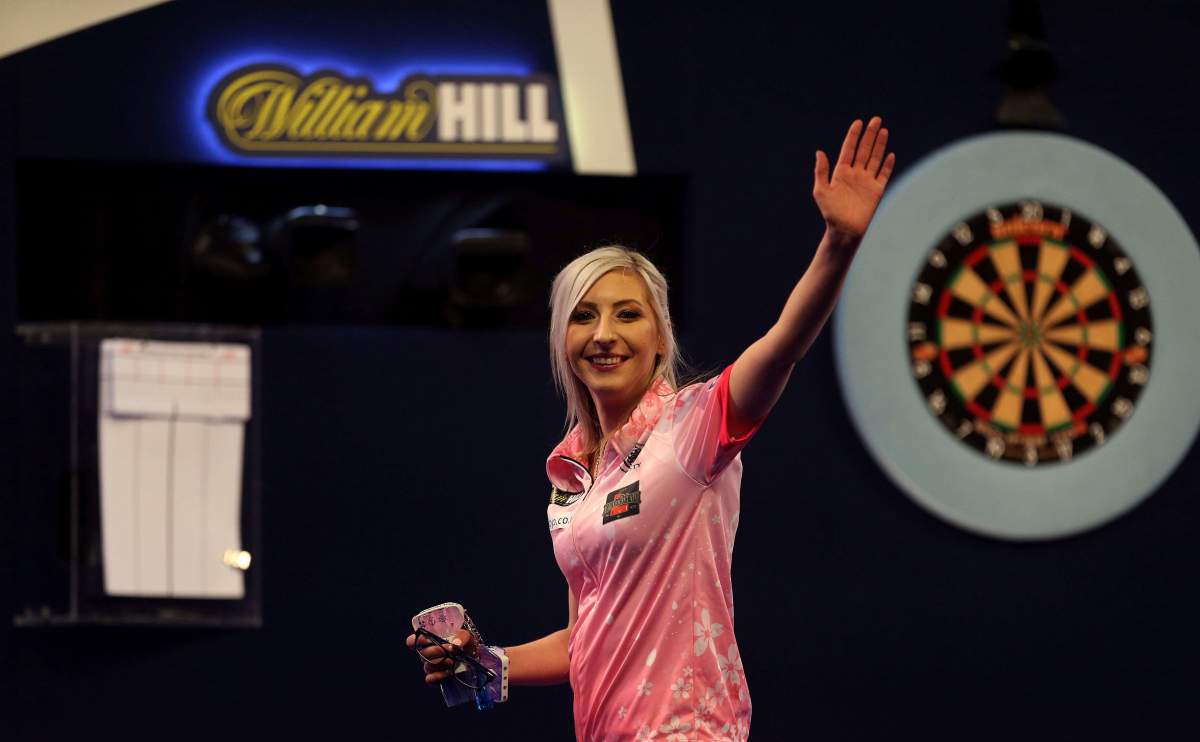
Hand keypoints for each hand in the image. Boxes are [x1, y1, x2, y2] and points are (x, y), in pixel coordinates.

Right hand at [406, 628, 475, 684]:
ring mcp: (431, 667)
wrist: (474, 661)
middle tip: (449, 649)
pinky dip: (438, 676)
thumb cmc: (467, 645)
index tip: (428, 640)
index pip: (413, 641)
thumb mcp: (467, 636)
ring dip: (440, 663)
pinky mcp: (436, 679)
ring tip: (453, 661)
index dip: (417, 641)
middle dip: (436, 651)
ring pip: (427, 666)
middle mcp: (427, 654)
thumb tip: (455, 644)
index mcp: (430, 640)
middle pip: (422, 653)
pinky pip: (430, 680)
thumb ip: (462, 636)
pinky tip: (449, 672)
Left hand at [813, 116, 895, 246]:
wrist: (845, 229)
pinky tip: (890, 154)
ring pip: (874, 158)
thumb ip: (821, 171)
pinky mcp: (877, 190)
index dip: (853, 136)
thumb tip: (819, 152)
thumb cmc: (830, 212)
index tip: (858, 122)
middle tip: (876, 119)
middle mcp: (855, 174)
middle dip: (870, 135)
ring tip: (884, 130)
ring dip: (879, 145)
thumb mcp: (821, 190)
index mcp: (841, 172)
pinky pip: (884, 174)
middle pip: (864, 150)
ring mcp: (867, 181)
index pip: (849, 149)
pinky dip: (887, 165)